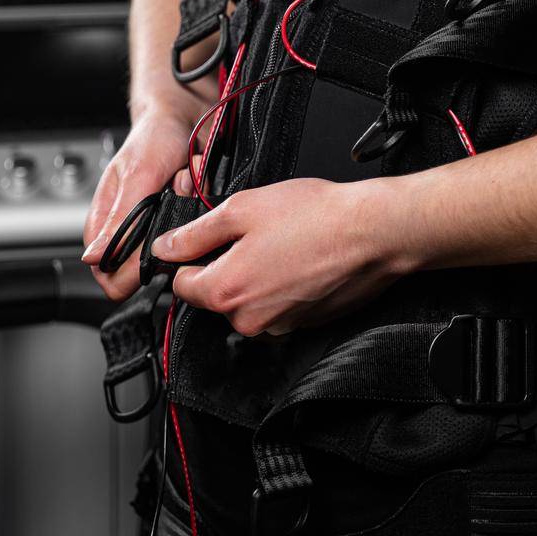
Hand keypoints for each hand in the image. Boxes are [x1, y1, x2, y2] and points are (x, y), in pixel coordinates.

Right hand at [81, 103, 193, 300]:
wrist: (188, 114)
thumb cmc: (154, 136)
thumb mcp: (137, 174)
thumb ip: (119, 219)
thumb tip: (92, 257)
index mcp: (105, 223)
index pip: (109, 274)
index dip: (130, 270)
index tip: (153, 247)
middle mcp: (130, 228)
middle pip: (145, 265)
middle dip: (164, 232)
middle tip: (168, 198)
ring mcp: (158, 225)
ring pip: (175, 249)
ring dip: (185, 212)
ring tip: (183, 181)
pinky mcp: (183, 219)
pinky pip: (196, 230)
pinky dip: (200, 202)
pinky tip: (194, 179)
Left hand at [151, 177, 398, 336]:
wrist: (372, 234)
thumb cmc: (314, 216)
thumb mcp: (243, 208)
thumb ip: (197, 232)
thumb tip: (165, 247)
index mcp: (225, 291)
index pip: (181, 284)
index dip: (188, 257)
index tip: (202, 238)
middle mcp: (248, 320)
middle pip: (215, 294)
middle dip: (226, 264)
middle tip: (252, 231)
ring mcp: (278, 327)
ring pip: (247, 301)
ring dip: (255, 275)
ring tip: (281, 241)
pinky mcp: (303, 325)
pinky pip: (276, 306)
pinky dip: (280, 285)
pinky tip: (298, 257)